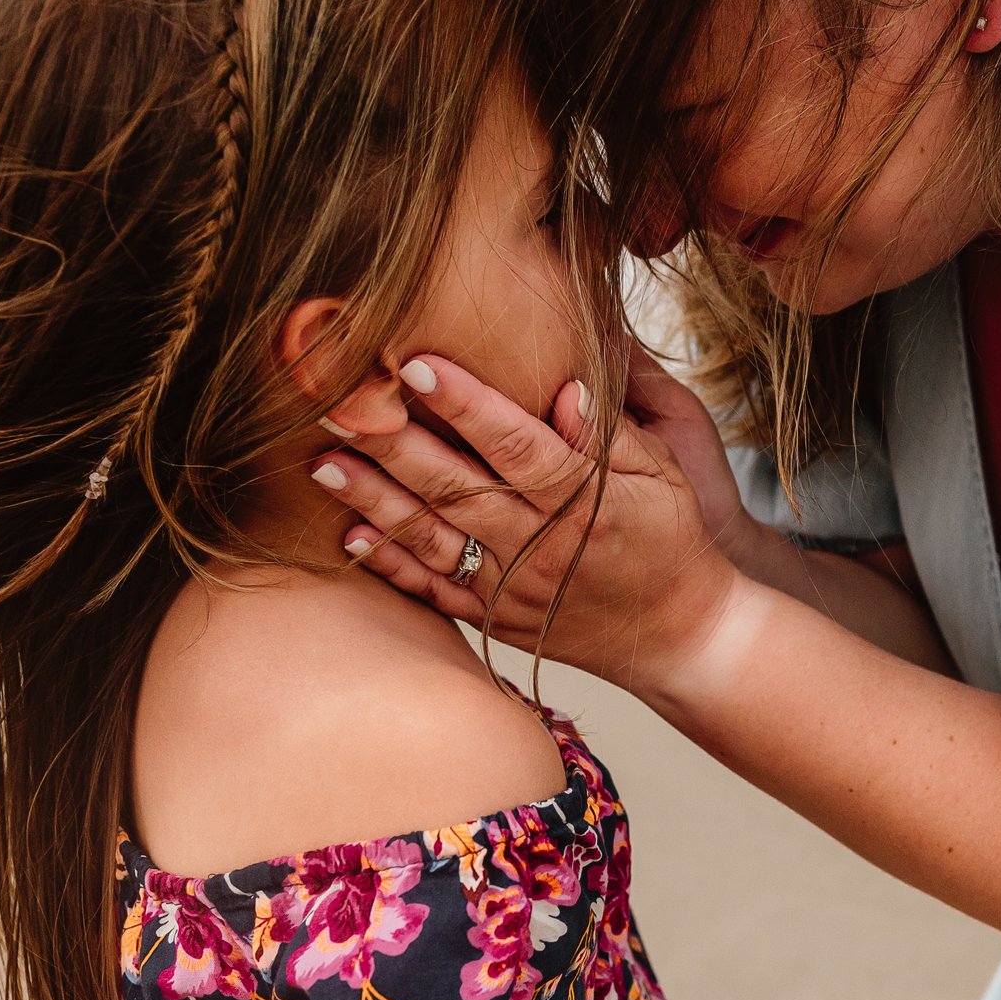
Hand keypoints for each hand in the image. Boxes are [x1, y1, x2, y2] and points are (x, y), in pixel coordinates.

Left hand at [314, 355, 745, 696]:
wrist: (677, 635)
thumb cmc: (670, 541)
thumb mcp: (662, 475)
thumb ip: (609, 433)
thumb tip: (566, 385)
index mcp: (583, 501)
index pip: (516, 444)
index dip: (464, 404)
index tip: (414, 364)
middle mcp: (541, 545)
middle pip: (456, 486)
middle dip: (391, 443)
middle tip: (336, 404)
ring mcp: (513, 586)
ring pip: (433, 538)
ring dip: (374, 500)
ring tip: (323, 462)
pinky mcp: (497, 618)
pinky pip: (435, 592)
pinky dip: (391, 566)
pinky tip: (350, 536)